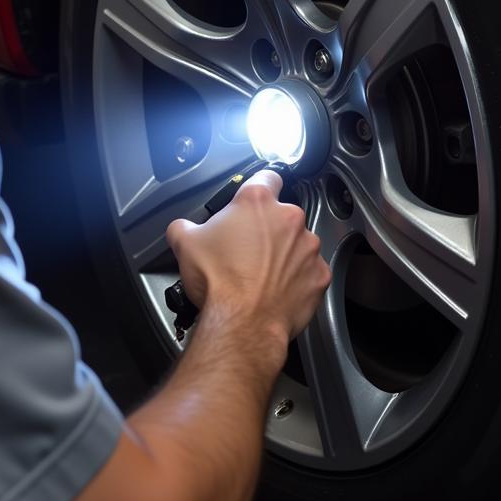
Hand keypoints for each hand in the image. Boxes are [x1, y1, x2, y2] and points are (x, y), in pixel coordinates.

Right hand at [165, 170, 329, 342]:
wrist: (242, 324)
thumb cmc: (218, 282)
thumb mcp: (185, 244)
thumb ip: (184, 226)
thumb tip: (182, 229)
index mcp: (256, 202)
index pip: (267, 176)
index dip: (260, 186)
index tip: (255, 200)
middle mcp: (288, 218)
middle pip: (281, 214)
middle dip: (268, 229)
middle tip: (247, 250)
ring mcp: (308, 247)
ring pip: (298, 243)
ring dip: (285, 254)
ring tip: (262, 275)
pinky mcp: (319, 275)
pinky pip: (310, 271)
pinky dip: (298, 279)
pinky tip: (278, 290)